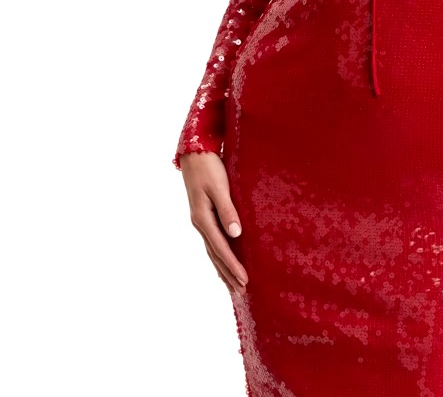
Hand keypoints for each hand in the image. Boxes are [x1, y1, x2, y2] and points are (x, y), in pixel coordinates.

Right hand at [179, 151, 248, 296]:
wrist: (194, 153)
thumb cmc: (209, 168)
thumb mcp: (219, 187)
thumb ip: (227, 210)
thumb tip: (236, 234)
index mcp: (203, 218)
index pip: (221, 248)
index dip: (233, 266)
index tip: (245, 281)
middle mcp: (200, 223)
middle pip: (215, 254)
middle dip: (228, 273)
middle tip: (242, 291)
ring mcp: (200, 220)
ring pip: (213, 251)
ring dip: (223, 268)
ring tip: (233, 285)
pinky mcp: (204, 215)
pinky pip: (212, 241)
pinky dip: (218, 255)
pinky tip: (223, 261)